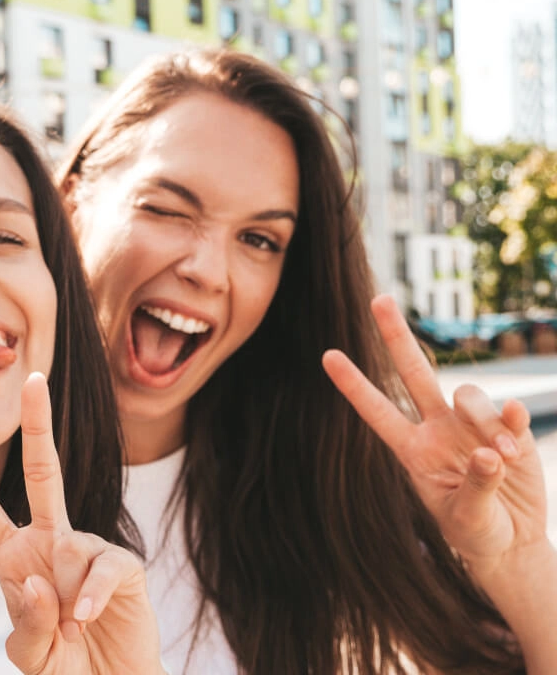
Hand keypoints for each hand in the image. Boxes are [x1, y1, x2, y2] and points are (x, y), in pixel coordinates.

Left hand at [0, 372, 163, 674]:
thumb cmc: (65, 667)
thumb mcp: (31, 657)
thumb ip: (28, 624)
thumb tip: (41, 581)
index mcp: (14, 557)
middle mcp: (49, 542)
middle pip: (44, 473)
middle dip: (39, 424)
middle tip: (33, 377)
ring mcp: (86, 551)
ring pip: (71, 547)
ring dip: (65, 600)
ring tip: (73, 631)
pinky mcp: (122, 567)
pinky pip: (102, 568)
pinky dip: (91, 594)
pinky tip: (85, 617)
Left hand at [321, 294, 549, 577]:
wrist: (513, 542)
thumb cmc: (477, 532)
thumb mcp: (468, 518)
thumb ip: (477, 485)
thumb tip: (489, 453)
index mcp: (412, 450)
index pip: (377, 411)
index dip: (353, 385)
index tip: (327, 355)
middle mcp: (436, 429)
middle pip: (413, 373)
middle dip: (396, 336)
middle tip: (379, 299)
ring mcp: (471, 426)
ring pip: (466, 394)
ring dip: (482, 418)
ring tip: (499, 456)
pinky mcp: (509, 430)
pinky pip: (508, 409)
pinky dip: (512, 421)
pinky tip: (514, 441)